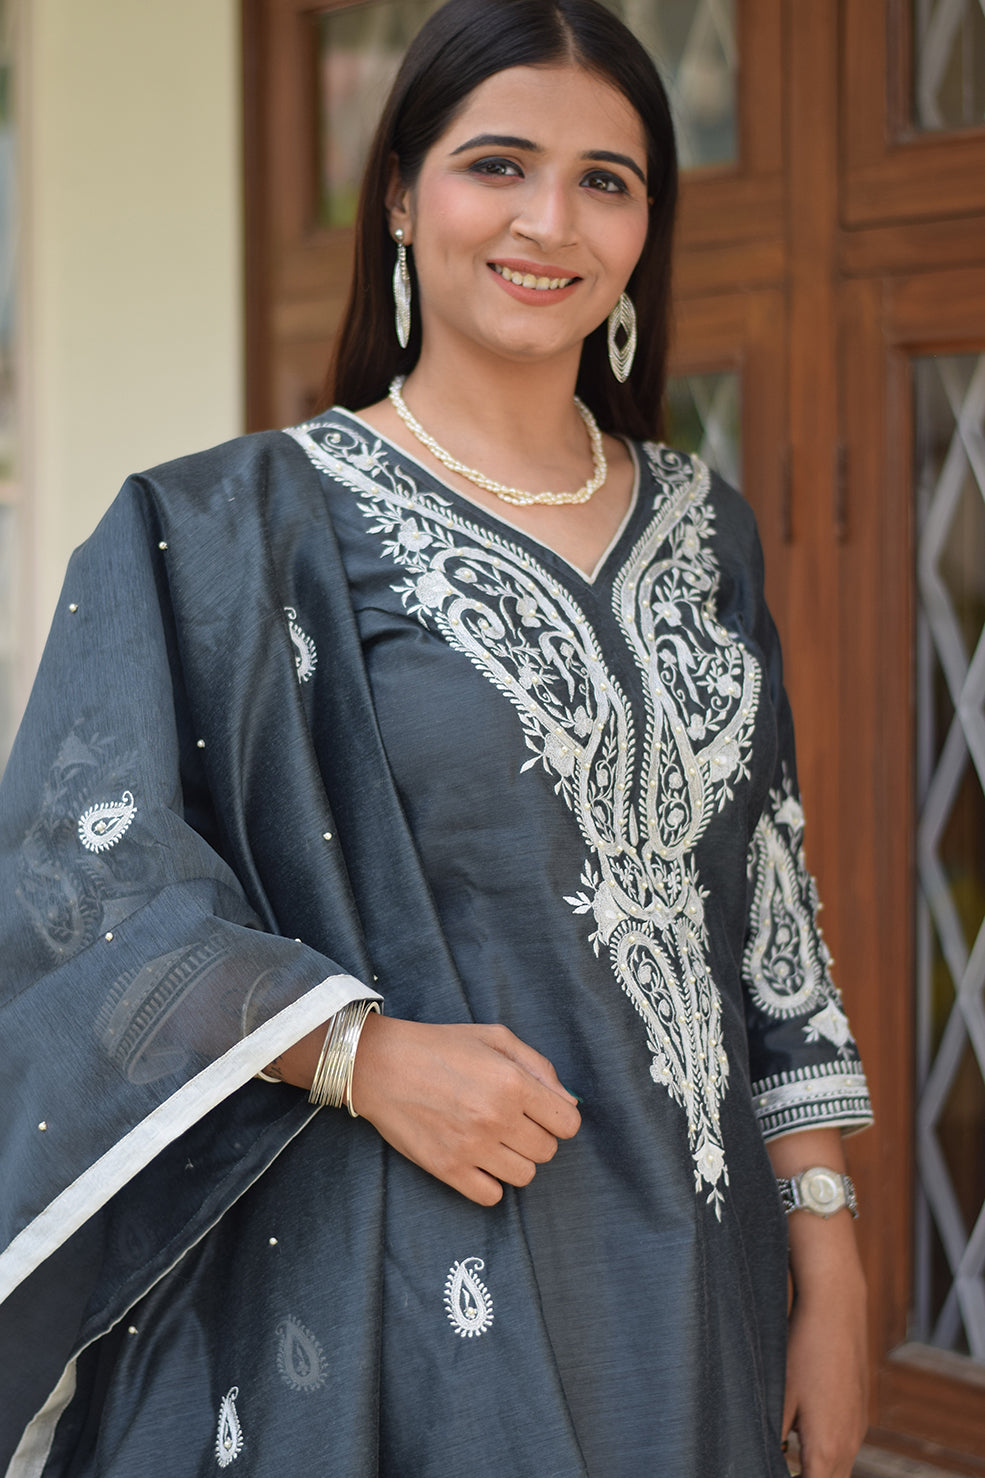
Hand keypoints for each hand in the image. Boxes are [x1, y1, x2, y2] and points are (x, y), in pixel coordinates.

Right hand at [350, 1016, 581, 1204]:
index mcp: (512, 1083)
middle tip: (510, 1122)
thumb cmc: (441, 1047)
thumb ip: (540, 1068)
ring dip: (515, 1160)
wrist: (381, 1065)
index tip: (540, 1113)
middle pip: (547, 1151)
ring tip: (493, 1140)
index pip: (568, 1123)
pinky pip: (492, 1196)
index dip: (558, 1118)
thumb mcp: (495, 1039)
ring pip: (525, 1176)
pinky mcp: (448, 1170)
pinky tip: (477, 1160)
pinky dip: (490, 1183)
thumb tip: (569, 1102)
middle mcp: (496, 1118)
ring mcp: (472, 1148)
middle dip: (535, 1137)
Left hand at [782, 1263, 867, 1476]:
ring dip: (816, 1471)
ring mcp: (857, 1429)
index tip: (769, 1471)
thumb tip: (762, 1458)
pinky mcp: (858, 1413)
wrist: (836, 1309)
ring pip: (839, 1469)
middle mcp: (849, 1445)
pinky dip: (826, 1454)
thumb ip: (773, 1439)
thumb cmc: (803, 1351)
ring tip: (788, 1458)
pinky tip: (802, 1433)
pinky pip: (845, 1448)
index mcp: (827, 1449)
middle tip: (780, 1465)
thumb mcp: (779, 1397)